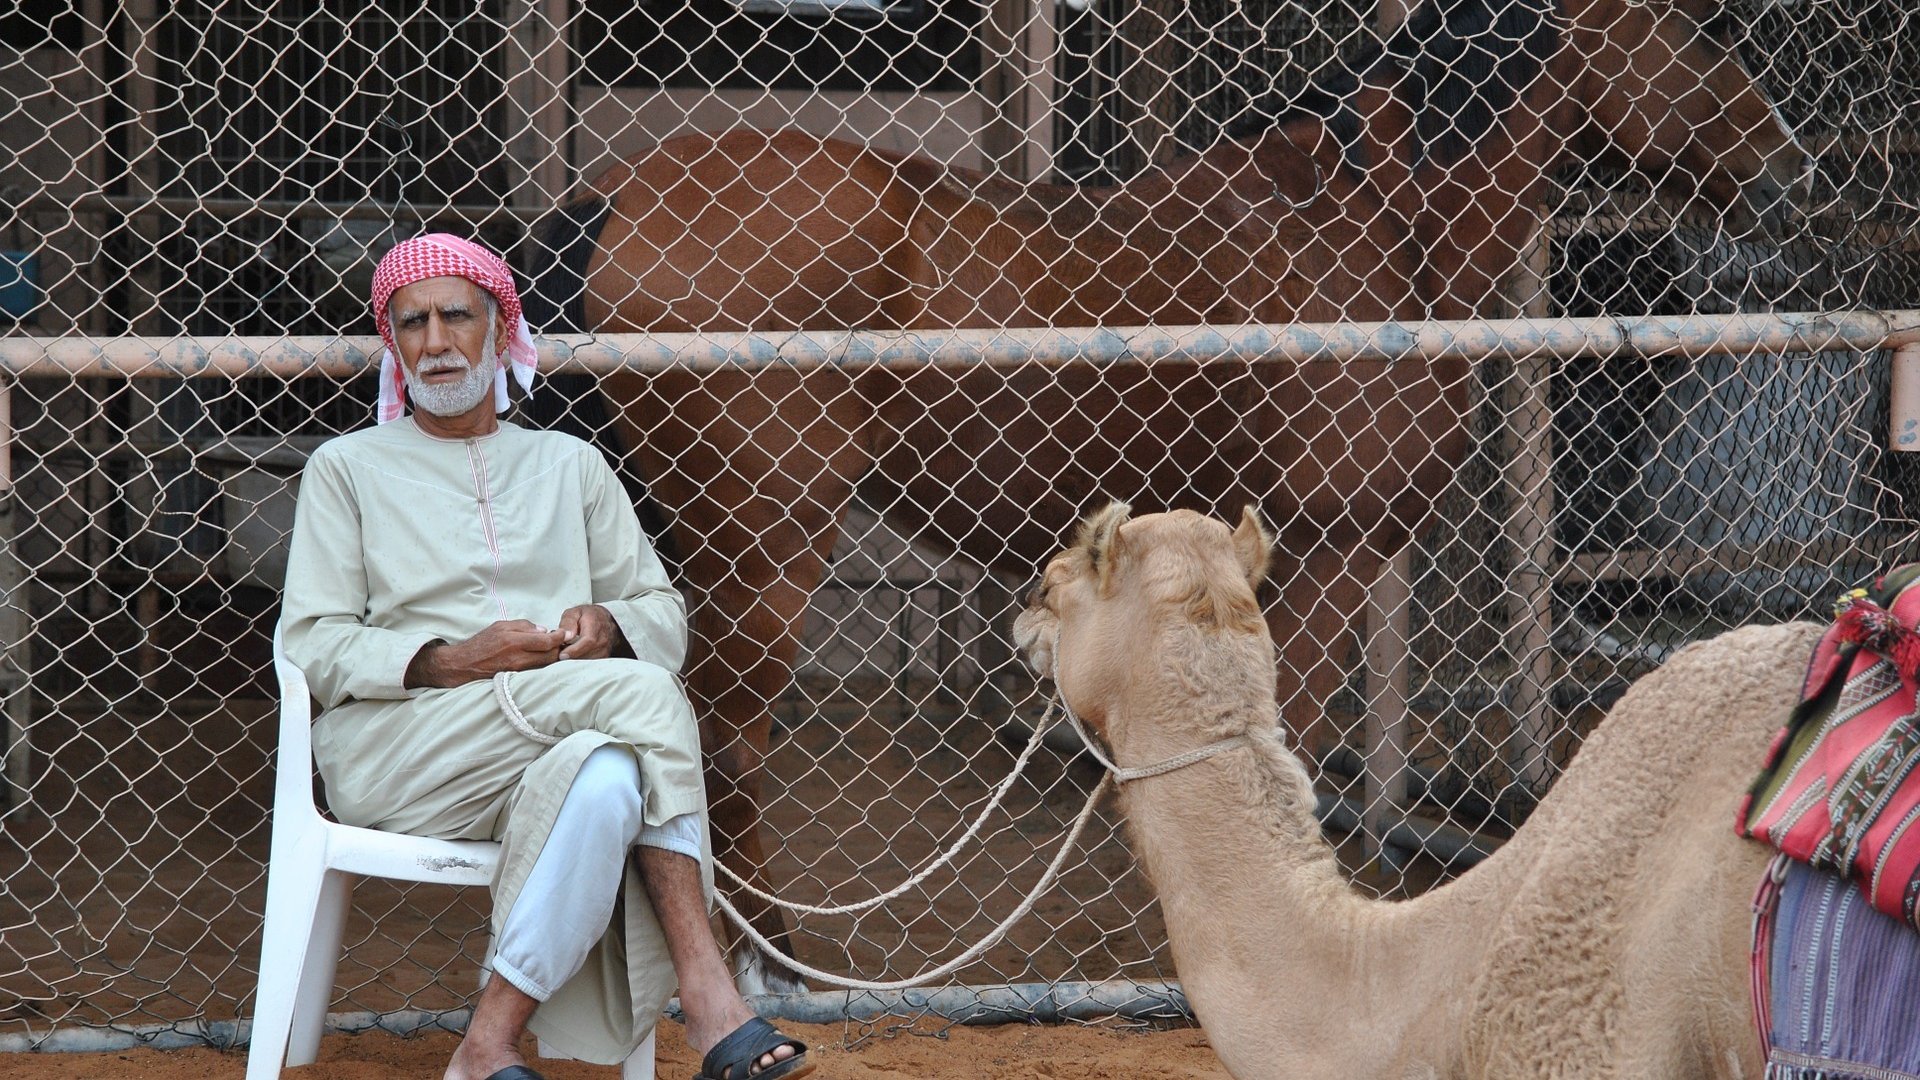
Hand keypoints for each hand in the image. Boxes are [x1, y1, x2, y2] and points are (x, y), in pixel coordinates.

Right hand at [407, 619, 567, 688]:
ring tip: (553, 649)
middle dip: (559, 648)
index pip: (546, 641)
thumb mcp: (500, 626)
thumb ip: (524, 626)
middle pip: (550, 656)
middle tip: (563, 641)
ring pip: (546, 665)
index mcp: (514, 641)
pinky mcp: (517, 679)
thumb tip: (544, 630)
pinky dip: (543, 664)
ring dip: (553, 657)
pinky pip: (537, 671)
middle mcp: (517, 658)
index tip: (566, 634)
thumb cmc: (482, 643)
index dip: (560, 637)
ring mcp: (518, 671)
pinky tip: (543, 658)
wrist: (464, 665)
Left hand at [557, 604, 625, 660]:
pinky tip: (572, 655)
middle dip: (570, 657)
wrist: (605, 621)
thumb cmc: (588, 616)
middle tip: (558, 653)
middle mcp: (603, 640)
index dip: (575, 650)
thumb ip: (568, 622)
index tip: (562, 655)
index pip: (588, 641)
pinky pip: (589, 664)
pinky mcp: (603, 658)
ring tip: (565, 651)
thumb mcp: (574, 613)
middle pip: (587, 655)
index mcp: (596, 626)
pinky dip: (579, 662)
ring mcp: (605, 650)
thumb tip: (566, 636)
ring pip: (587, 662)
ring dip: (574, 660)